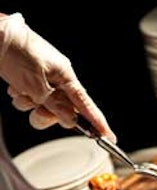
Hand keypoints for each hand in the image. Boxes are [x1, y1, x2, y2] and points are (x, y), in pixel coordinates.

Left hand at [0, 13, 115, 141]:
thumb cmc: (16, 52)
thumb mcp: (36, 83)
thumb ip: (55, 105)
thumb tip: (71, 120)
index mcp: (66, 77)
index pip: (86, 106)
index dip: (98, 123)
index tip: (108, 137)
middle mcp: (58, 79)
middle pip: (61, 112)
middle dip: (46, 113)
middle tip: (36, 105)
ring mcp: (44, 80)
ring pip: (42, 108)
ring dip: (28, 103)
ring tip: (20, 90)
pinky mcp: (30, 80)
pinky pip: (30, 100)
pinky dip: (21, 97)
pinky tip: (14, 85)